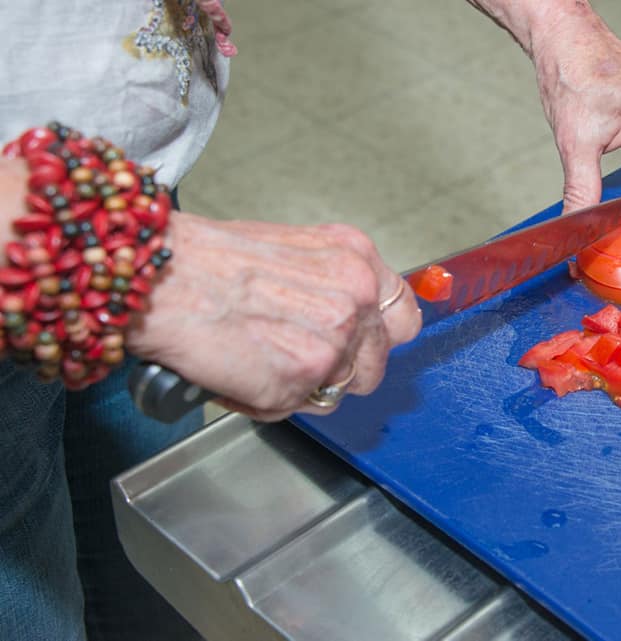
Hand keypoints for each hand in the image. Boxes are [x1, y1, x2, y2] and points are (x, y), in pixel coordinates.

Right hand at [125, 213, 420, 420]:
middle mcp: (354, 298)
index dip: (382, 337)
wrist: (161, 278)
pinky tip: (244, 372)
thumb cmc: (208, 260)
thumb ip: (331, 283)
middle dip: (341, 369)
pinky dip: (271, 400)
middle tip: (298, 355)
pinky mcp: (301, 379)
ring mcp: (332, 342)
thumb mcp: (293, 248)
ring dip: (305, 386)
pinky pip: (301, 408)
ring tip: (263, 360)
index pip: (404, 315)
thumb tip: (348, 317)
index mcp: (355, 259)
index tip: (366, 345)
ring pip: (339, 390)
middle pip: (377, 363)